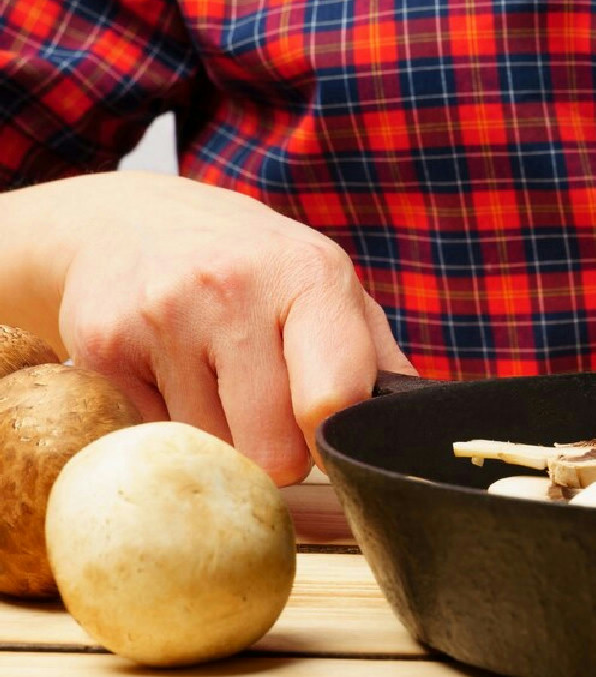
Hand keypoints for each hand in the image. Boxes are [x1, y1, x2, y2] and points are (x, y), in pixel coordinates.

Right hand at [17, 171, 412, 484]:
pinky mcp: (102, 346)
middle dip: (277, 451)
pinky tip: (170, 375)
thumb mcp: (326, 289)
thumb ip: (376, 358)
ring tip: (214, 379)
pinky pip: (154, 441)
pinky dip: (166, 427)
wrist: (129, 223)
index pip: (333, 398)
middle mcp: (233, 288)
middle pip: (273, 451)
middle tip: (267, 407)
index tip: (328, 439)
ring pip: (212, 454)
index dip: (335, 441)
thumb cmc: (254, 269)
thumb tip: (412, 423)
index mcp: (310, 276)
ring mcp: (162, 315)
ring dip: (219, 438)